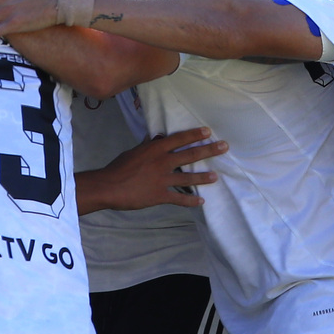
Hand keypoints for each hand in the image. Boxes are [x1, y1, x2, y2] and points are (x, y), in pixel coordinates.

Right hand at [78, 127, 225, 211]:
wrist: (109, 186)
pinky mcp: (160, 195)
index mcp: (155, 149)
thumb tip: (157, 139)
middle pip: (190, 154)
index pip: (179, 139)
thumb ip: (148, 147)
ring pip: (188, 178)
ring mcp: (163, 179)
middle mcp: (162, 162)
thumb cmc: (118, 167)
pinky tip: (201, 202)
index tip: (208, 131)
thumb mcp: (133, 152)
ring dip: (204, 177)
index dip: (194, 134)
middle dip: (209, 150)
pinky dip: (191, 201)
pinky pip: (179, 199)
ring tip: (216, 177)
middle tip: (224, 147)